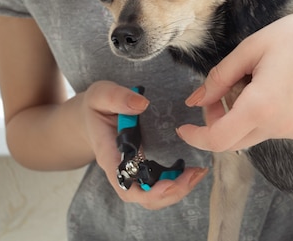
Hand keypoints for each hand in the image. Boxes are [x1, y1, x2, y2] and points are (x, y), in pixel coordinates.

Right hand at [81, 81, 207, 209]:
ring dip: (178, 189)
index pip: (125, 184)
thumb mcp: (101, 95)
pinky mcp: (145, 167)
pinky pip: (161, 183)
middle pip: (144, 197)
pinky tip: (193, 168)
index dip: (148, 191)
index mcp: (110, 155)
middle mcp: (123, 170)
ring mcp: (135, 171)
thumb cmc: (97, 106)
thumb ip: (117, 97)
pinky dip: (178, 181)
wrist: (93, 115)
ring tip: (199, 173)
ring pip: (155, 195)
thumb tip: (142, 104)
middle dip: (171, 192)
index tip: (169, 184)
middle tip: (195, 174)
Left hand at [177, 10, 292, 151]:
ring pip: (255, 134)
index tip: (184, 127)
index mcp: (261, 106)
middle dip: (217, 123)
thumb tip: (197, 100)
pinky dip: (265, 116)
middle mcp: (280, 127)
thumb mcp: (250, 49)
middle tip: (217, 94)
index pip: (218, 139)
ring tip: (253, 82)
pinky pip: (276, 130)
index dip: (196, 137)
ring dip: (242, 117)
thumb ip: (219, 77)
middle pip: (234, 140)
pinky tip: (277, 88)